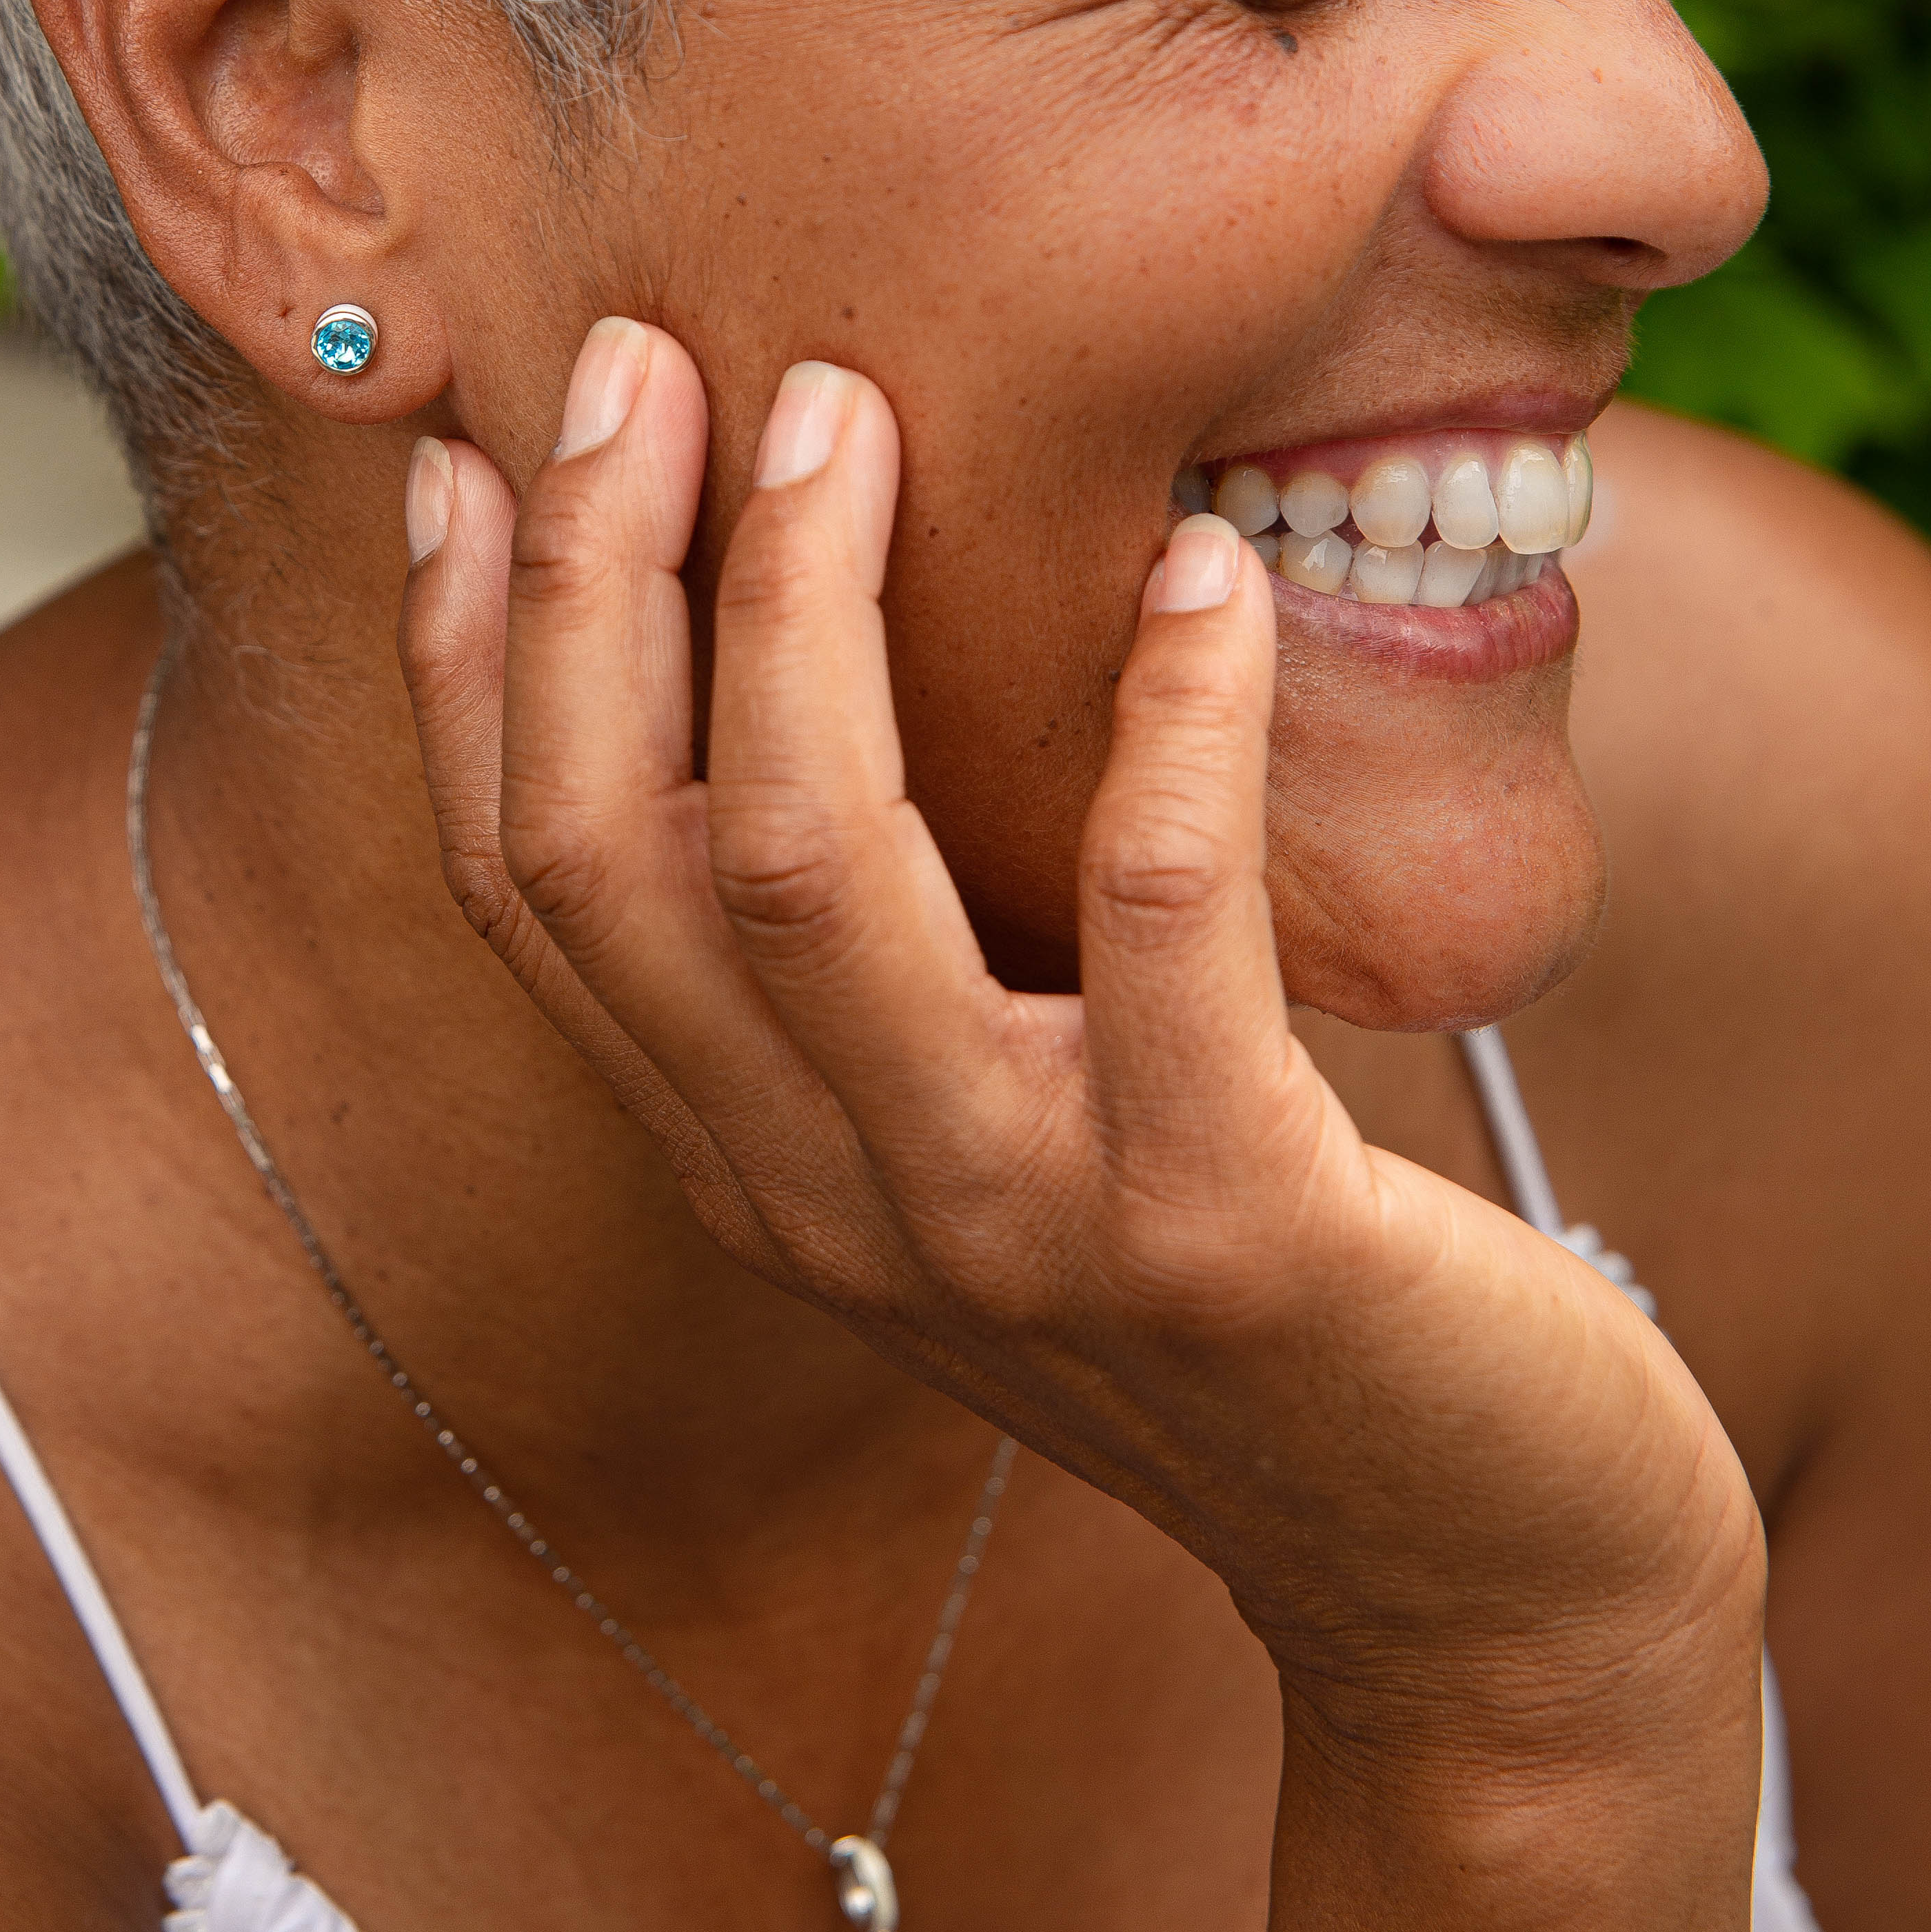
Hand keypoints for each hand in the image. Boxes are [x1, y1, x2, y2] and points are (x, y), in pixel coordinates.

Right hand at [396, 319, 1758, 1734]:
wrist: (1465, 1570)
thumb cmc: (1227, 1269)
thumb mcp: (994, 1113)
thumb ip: (873, 954)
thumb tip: (791, 660)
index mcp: (747, 1160)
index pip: (526, 888)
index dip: (466, 661)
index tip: (465, 451)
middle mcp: (825, 1200)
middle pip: (616, 854)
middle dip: (595, 581)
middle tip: (649, 361)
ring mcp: (1012, 1226)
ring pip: (808, 872)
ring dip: (800, 611)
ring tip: (847, 407)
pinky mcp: (1227, 1232)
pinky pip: (1159, 929)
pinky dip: (1169, 731)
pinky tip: (1200, 575)